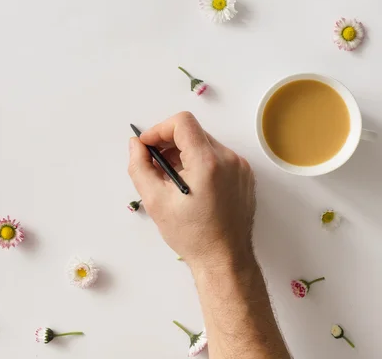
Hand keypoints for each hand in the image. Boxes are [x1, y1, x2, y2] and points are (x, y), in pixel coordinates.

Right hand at [128, 112, 255, 270]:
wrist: (225, 259)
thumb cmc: (192, 235)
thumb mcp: (156, 201)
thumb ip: (140, 167)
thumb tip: (136, 145)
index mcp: (208, 162)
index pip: (183, 122)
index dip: (160, 129)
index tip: (148, 146)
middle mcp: (229, 158)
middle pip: (193, 132)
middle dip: (170, 143)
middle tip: (156, 165)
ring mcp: (240, 166)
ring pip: (205, 144)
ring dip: (185, 154)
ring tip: (173, 179)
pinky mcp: (245, 174)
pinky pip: (219, 156)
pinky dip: (202, 163)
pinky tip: (192, 186)